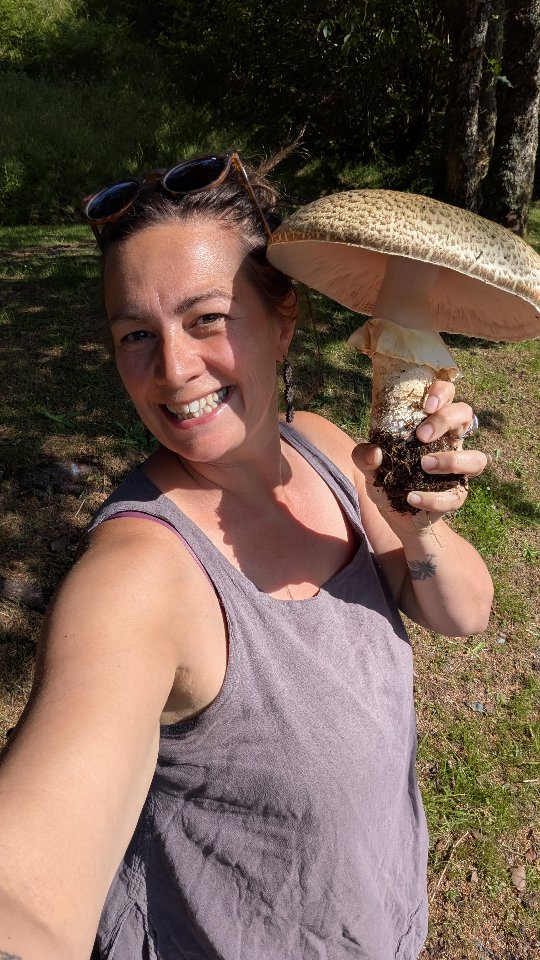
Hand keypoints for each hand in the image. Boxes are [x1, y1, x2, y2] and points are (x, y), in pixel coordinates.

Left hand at [353, 380, 487, 521]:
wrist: (396, 518)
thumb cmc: (388, 481)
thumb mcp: (369, 467)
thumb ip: (364, 456)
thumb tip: (373, 452)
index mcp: (431, 425)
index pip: (446, 395)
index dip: (441, 392)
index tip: (426, 405)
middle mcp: (450, 442)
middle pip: (466, 415)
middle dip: (445, 419)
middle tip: (421, 436)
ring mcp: (458, 470)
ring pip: (477, 459)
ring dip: (452, 461)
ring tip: (424, 466)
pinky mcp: (456, 496)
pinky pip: (455, 496)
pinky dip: (432, 499)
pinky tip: (411, 498)